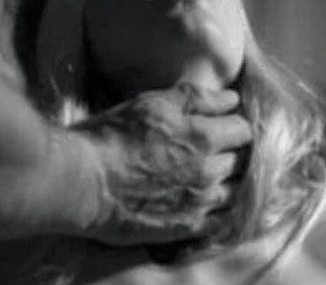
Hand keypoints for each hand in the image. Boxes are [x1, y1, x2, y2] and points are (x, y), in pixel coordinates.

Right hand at [72, 83, 251, 245]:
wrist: (83, 181)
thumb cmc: (114, 135)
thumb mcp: (154, 103)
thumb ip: (196, 98)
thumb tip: (230, 98)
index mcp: (203, 136)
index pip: (243, 129)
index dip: (234, 124)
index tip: (223, 125)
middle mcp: (208, 170)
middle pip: (242, 159)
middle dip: (232, 150)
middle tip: (214, 148)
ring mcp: (200, 201)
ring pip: (236, 189)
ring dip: (228, 179)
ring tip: (208, 173)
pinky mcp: (186, 227)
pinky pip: (222, 221)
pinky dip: (220, 209)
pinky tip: (206, 200)